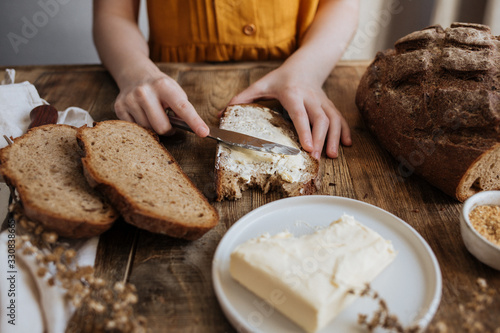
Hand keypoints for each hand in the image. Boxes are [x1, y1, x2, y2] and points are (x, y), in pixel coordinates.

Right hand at [114, 71, 208, 136]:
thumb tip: (191, 127)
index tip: (204, 132)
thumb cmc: (159, 86)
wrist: (134, 74)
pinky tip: (142, 114)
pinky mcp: (119, 108)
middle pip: (161, 127)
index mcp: (163, 86)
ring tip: (153, 114)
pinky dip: (142, 126)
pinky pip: (135, 129)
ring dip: (154, 127)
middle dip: (169, 129)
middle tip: (169, 123)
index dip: (194, 122)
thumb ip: (182, 108)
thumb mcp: (175, 90)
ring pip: (148, 130)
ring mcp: (130, 100)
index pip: (182, 108)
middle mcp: (144, 92)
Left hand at [229, 67, 351, 158]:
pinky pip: (340, 118)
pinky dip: (345, 131)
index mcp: (292, 94)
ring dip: (334, 137)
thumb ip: (242, 98)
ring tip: (332, 155)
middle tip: (316, 157)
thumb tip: (222, 112)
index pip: (300, 114)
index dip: (304, 130)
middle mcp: (310, 98)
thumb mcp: (261, 85)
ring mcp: (322, 102)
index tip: (307, 147)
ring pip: (333, 119)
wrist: (305, 65)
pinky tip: (347, 144)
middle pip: (320, 118)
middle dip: (320, 138)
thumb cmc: (281, 78)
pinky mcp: (330, 105)